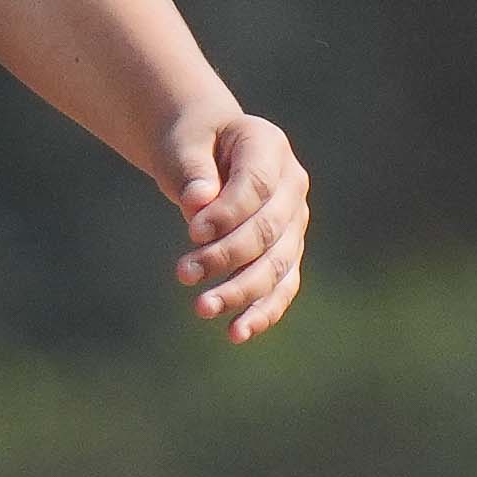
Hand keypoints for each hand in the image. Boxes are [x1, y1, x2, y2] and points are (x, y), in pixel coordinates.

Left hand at [164, 111, 308, 342]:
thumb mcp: (184, 144)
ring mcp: (294, 221)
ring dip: (241, 291)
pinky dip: (263, 311)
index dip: (228, 212)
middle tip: (182, 273)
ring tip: (202, 308)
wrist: (206, 149)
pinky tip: (237, 333)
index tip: (192, 231)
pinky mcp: (286, 251)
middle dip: (226, 256)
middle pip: (268, 230)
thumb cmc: (192, 142)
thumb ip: (192, 170)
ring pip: (277, 264)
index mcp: (270, 147)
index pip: (256, 185)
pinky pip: (282, 286)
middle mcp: (292, 186)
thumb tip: (197, 202)